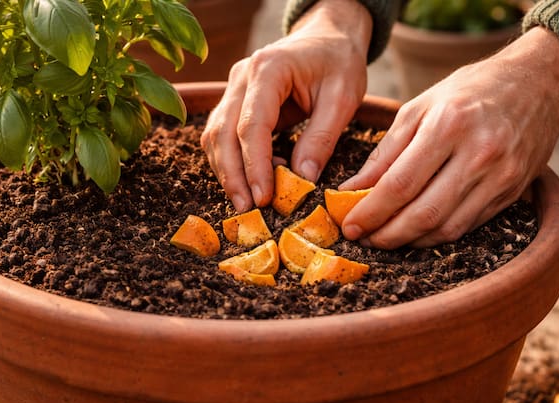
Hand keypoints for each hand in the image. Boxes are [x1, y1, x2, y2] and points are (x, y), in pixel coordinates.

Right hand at [201, 0, 372, 211]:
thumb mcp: (343, 98)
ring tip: (246, 202)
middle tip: (247, 208)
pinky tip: (250, 181)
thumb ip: (321, 138)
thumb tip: (303, 180)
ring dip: (226, 171)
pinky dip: (232, 161)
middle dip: (232, 175)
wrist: (328, 38)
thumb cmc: (339, 63)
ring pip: (215, 135)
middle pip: (222, 132)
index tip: (264, 197)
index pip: (251, 124)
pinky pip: (223, 135)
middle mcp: (241, 76)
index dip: (254, 165)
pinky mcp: (235, 101)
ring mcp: (234, 88)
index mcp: (269, 69)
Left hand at [340, 27, 558, 248]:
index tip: (349, 225)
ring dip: (410, 241)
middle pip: (424, 213)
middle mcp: (479, 153)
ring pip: (447, 228)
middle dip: (386, 234)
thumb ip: (385, 151)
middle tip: (362, 238)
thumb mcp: (420, 107)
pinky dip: (437, 235)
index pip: (400, 184)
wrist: (540, 84)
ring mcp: (500, 177)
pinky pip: (468, 226)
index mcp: (449, 125)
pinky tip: (416, 233)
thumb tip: (352, 190)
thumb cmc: (470, 91)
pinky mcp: (512, 193)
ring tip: (384, 238)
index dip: (370, 211)